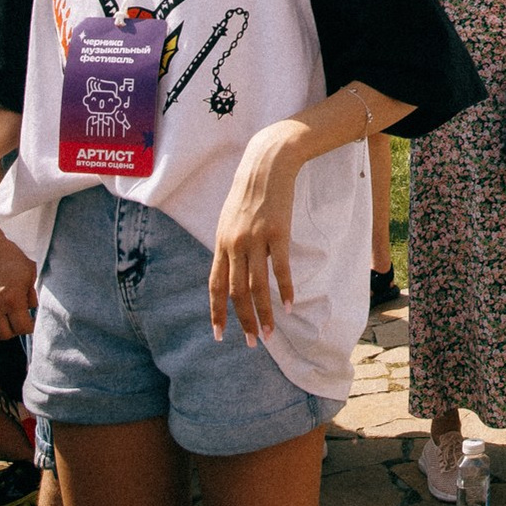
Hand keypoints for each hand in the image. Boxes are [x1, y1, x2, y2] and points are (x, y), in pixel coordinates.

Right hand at [0, 230, 38, 340]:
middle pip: (5, 335)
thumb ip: (31, 294)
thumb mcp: (28, 272)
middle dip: (13, 329)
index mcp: (13, 299)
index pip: (22, 328)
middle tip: (16, 318)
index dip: (29, 327)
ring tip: (3, 313)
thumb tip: (32, 308)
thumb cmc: (9, 257)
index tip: (30, 322)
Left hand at [210, 123, 303, 344]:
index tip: (220, 335)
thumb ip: (228, 245)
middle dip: (243, 321)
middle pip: (236, 292)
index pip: (215, 286)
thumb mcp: (229, 218)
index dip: (216, 312)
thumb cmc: (249, 190)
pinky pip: (281, 269)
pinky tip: (290, 306)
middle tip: (252, 342)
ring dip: (263, 314)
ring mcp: (256, 239)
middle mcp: (235, 244)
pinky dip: (286, 290)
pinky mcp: (278, 233)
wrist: (267, 163)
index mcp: (220, 242)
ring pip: (257, 286)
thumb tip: (228, 272)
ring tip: (270, 334)